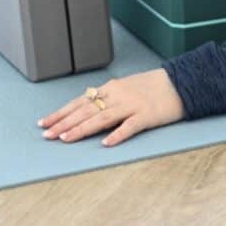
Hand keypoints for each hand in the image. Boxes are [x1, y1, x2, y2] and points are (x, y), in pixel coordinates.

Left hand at [37, 69, 184, 146]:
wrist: (181, 82)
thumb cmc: (153, 86)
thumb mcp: (127, 87)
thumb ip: (108, 96)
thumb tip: (88, 102)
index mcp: (112, 88)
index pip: (80, 102)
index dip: (61, 113)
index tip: (44, 122)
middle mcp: (118, 95)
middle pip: (86, 110)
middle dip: (64, 123)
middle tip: (47, 134)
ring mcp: (132, 105)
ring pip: (101, 118)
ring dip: (82, 129)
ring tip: (66, 139)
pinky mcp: (147, 116)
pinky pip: (129, 127)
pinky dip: (117, 135)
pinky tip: (105, 144)